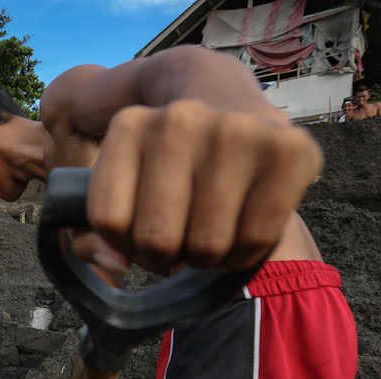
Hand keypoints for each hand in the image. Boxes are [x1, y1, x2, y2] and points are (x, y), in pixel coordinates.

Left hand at [73, 100, 322, 274]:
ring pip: (206, 246)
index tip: (140, 229)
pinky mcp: (289, 149)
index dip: (124, 243)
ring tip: (209, 234)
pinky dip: (244, 255)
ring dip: (207, 260)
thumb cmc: (171, 168)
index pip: (108, 222)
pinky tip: (242, 231)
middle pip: (156, 239)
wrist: (239, 112)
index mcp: (129, 126)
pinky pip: (255, 240)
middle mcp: (180, 119)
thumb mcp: (119, 189)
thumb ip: (91, 236)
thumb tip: (117, 264)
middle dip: (165, 257)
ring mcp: (236, 130)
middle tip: (179, 240)